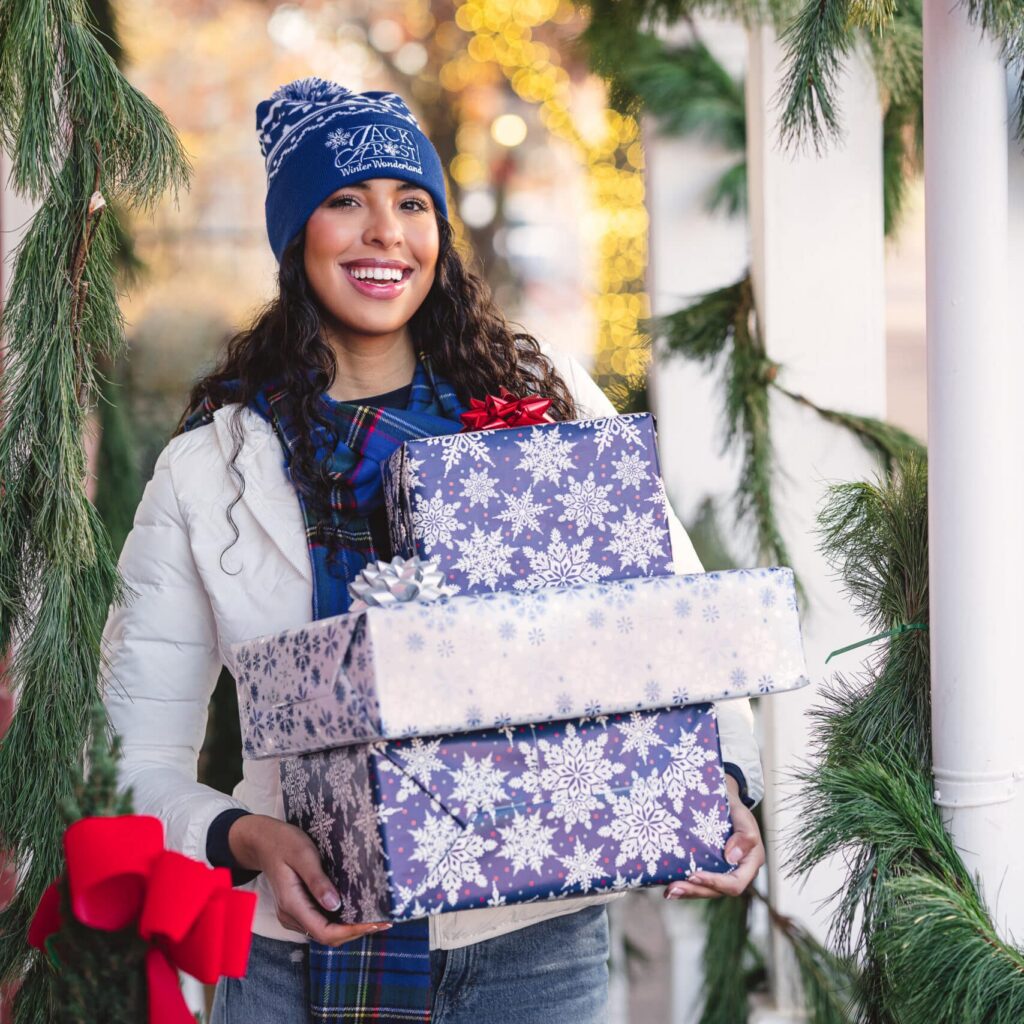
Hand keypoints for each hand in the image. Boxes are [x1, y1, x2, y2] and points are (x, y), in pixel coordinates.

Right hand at [228, 814, 389, 944]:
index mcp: (291, 904)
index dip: (351, 932)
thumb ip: (317, 881)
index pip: (324, 932)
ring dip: (349, 928)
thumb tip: (335, 906)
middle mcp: (291, 915)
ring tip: (375, 917)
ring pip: (324, 931)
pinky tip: (356, 909)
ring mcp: (293, 914)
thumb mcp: (302, 854)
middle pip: (326, 936)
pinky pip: (320, 921)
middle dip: (355, 932)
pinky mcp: (297, 908)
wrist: (262, 841)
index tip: (374, 923)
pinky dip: (340, 920)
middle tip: (383, 921)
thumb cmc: (283, 842)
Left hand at [663, 776, 764, 899]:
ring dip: (688, 891)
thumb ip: (745, 836)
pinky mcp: (713, 869)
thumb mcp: (744, 817)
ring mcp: (725, 873)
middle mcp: (738, 872)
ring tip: (669, 892)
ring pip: (708, 890)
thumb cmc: (736, 810)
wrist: (725, 803)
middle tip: (673, 888)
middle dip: (695, 890)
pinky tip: (670, 887)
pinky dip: (687, 886)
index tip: (693, 875)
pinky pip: (701, 883)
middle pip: (718, 891)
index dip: (715, 882)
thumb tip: (732, 858)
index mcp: (750, 863)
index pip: (735, 883)